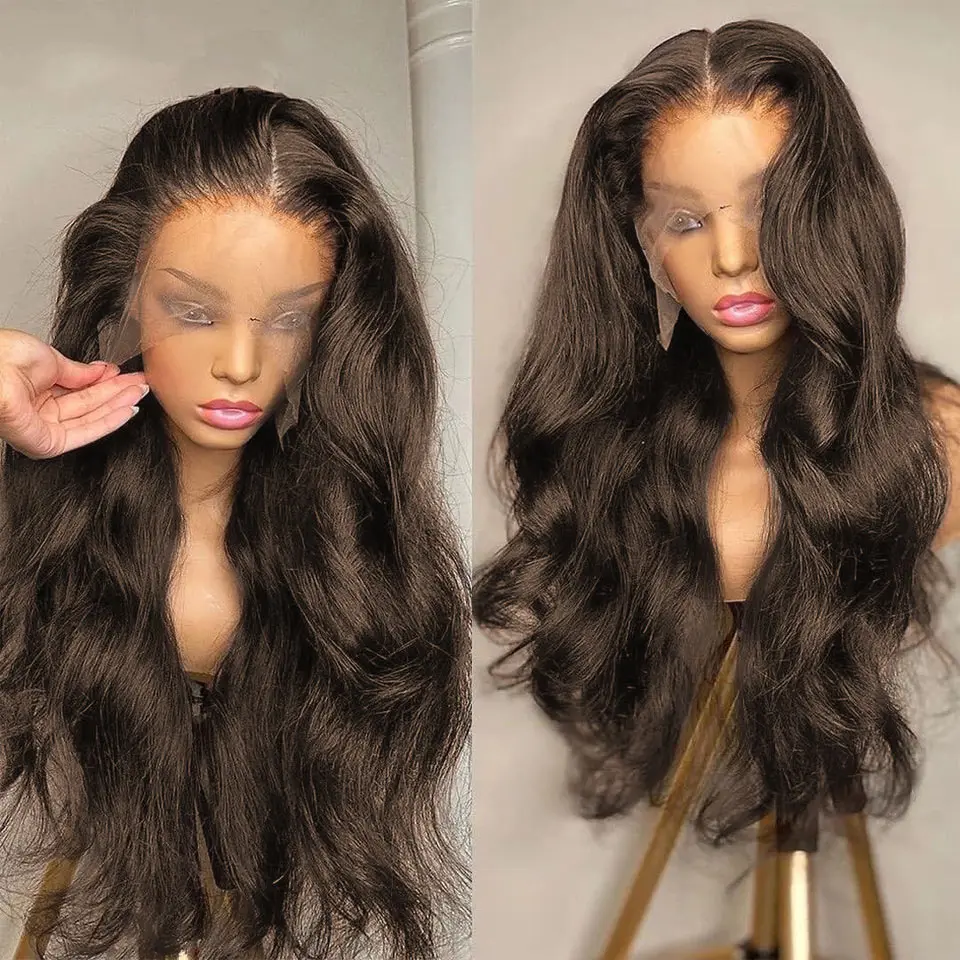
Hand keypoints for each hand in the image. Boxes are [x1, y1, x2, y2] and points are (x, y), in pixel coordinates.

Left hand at [0, 329, 148, 457]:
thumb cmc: (3, 359)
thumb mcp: (51, 358)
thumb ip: (79, 371)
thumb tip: (102, 372)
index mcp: (37, 387)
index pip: (80, 388)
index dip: (106, 381)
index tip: (127, 374)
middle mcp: (41, 409)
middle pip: (89, 403)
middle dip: (118, 392)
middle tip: (143, 384)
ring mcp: (45, 427)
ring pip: (91, 418)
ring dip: (119, 405)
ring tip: (141, 393)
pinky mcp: (49, 444)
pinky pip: (85, 432)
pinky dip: (110, 421)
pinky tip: (128, 409)